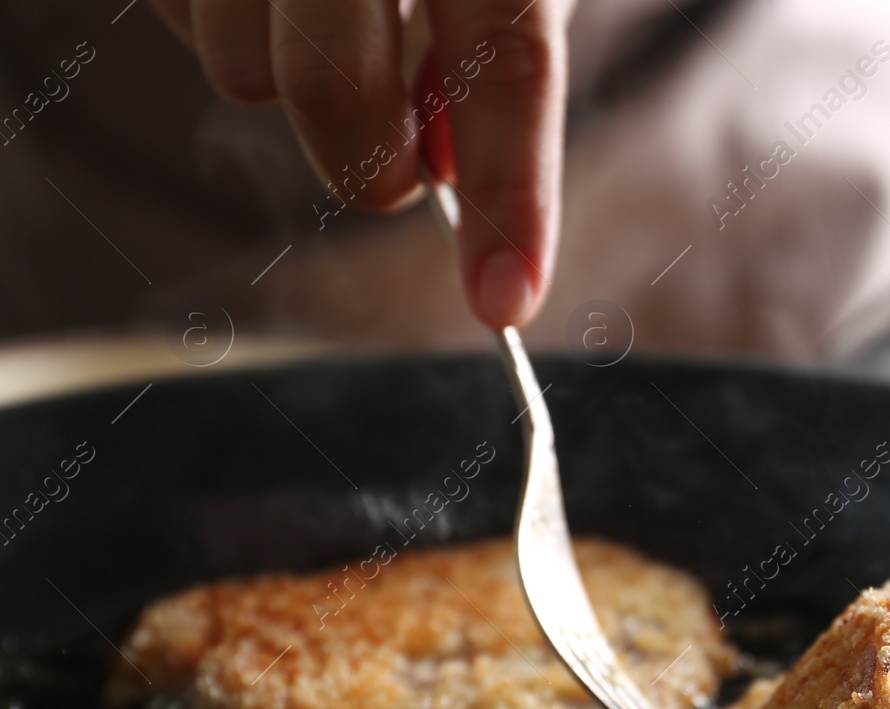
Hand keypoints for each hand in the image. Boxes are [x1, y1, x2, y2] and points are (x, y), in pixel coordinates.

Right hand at [150, 0, 570, 327]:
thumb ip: (494, 61)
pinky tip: (274, 2)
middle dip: (371, 162)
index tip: (504, 302)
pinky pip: (180, 23)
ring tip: (332, 32)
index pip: (509, 61)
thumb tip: (445, 173)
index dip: (512, 191)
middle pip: (333, 84)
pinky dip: (232, 36)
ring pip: (240, 71)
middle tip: (402, 168)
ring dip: (292, 89)